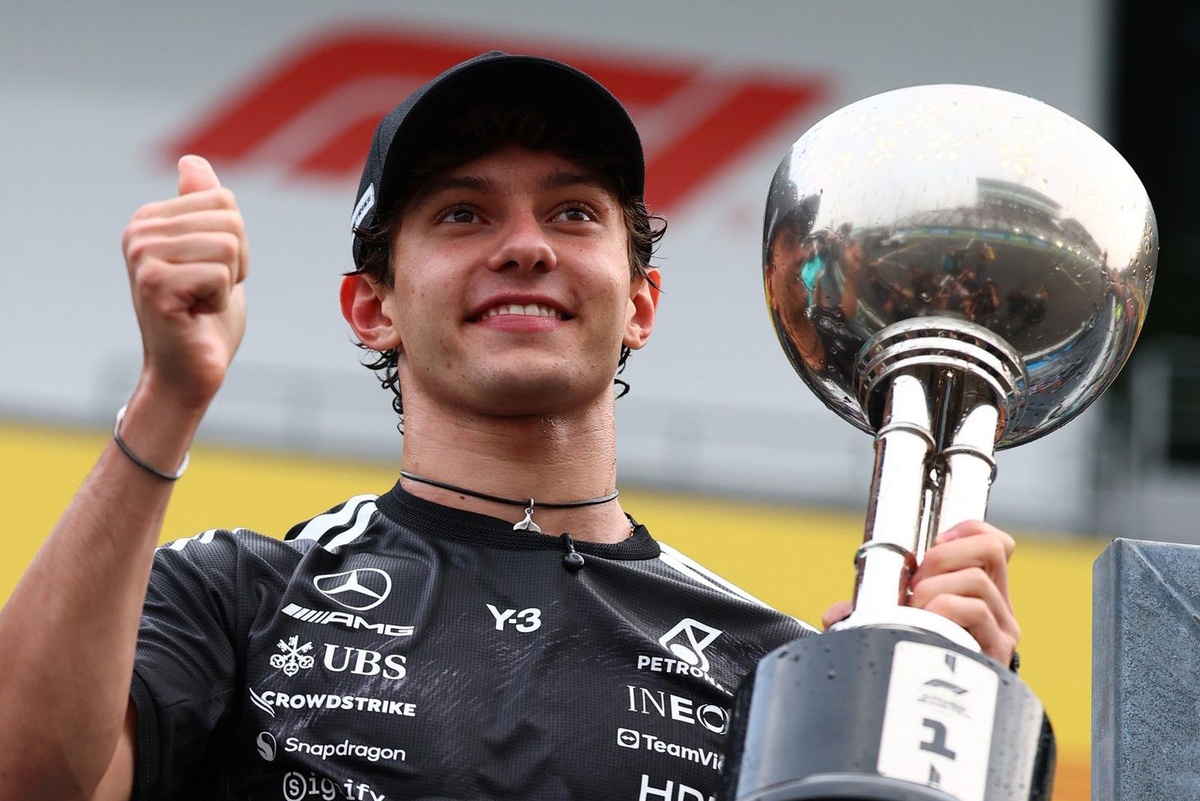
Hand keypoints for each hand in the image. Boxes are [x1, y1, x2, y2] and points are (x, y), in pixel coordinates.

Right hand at [122, 155, 247, 410]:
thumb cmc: (205, 317)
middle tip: (208, 291)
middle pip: (230, 221)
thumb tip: (192, 160)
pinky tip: (196, 315)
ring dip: (228, 282)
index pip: (225, 201)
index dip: (236, 243)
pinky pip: (220, 274)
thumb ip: (202, 208)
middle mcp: (139, 231)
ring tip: (201, 302)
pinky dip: (220, 300)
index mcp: (150, 218)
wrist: (190, 372)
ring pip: (228, 246)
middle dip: (235, 262)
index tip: (211, 272)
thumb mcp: (213, 252)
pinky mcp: (155, 284)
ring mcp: (142, 257)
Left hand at [820, 520, 1018, 666]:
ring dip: (933, 588)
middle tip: (915, 583)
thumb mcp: (894, 630)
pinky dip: (943, 607)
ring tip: (914, 611)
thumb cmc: (915, 671)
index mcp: (980, 596)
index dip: (968, 530)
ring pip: (976, 580)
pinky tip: (926, 622)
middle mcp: (998, 610)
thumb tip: (833, 614)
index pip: (996, 544)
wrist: (941, 728)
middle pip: (992, 551)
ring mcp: (1000, 631)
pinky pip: (975, 610)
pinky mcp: (998, 653)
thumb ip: (870, 614)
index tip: (932, 541)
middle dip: (942, 556)